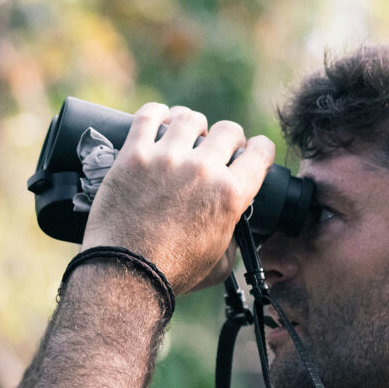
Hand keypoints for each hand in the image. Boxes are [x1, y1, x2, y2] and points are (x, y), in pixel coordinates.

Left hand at [81, 103, 273, 293]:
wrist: (127, 274)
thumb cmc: (174, 273)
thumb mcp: (221, 263)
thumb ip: (234, 239)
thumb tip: (232, 226)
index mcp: (231, 194)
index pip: (261, 151)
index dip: (260, 149)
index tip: (251, 152)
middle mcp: (204, 170)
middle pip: (228, 130)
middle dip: (228, 139)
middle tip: (216, 149)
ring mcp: (167, 158)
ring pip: (190, 118)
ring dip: (192, 125)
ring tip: (185, 135)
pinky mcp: (134, 155)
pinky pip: (149, 115)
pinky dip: (157, 114)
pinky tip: (158, 120)